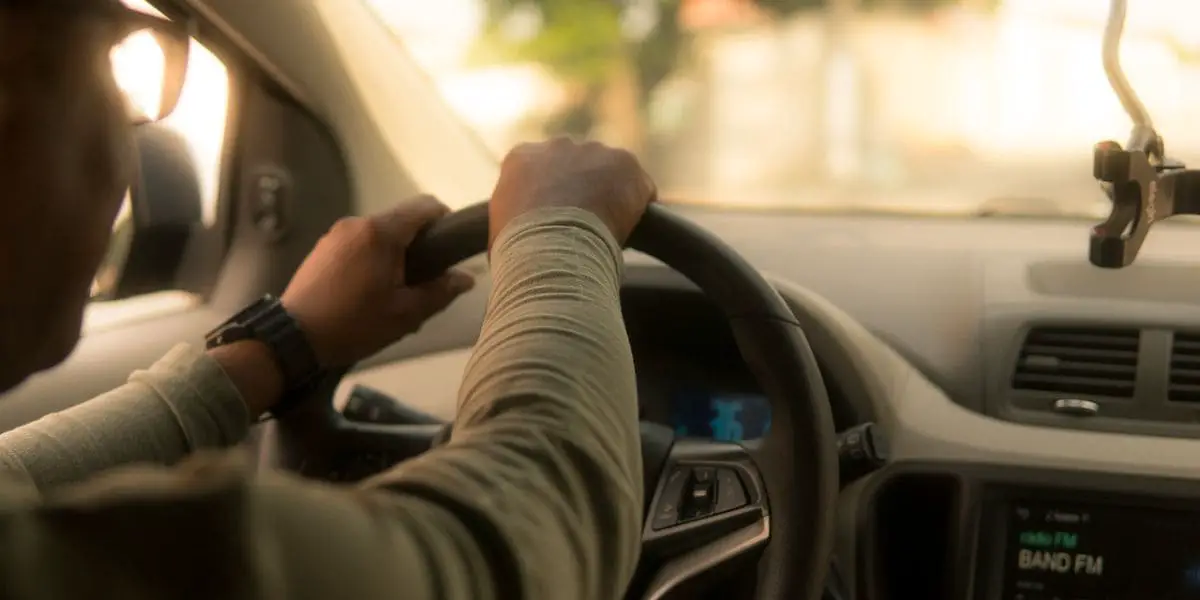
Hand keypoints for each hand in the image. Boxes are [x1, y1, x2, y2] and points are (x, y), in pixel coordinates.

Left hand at [281, 196, 474, 367]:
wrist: (294, 337)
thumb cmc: (354, 324)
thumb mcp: (405, 314)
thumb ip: (440, 291)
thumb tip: (467, 278)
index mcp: (381, 232)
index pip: (425, 206)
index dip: (445, 221)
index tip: (451, 248)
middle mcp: (358, 223)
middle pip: (401, 220)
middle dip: (419, 243)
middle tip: (425, 279)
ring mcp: (336, 233)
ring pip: (379, 233)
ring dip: (394, 252)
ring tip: (395, 289)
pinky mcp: (323, 247)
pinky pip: (358, 242)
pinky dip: (372, 257)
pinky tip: (368, 289)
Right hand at [489, 138, 656, 247]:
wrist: (550, 248)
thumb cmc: (519, 250)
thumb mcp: (500, 230)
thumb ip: (512, 220)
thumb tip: (516, 240)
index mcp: (522, 157)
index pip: (542, 171)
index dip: (553, 196)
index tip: (558, 219)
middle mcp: (557, 145)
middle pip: (578, 165)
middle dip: (583, 188)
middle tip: (585, 224)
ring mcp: (593, 151)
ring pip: (610, 172)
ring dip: (611, 195)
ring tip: (608, 230)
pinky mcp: (625, 163)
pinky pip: (639, 186)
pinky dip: (639, 205)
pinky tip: (631, 229)